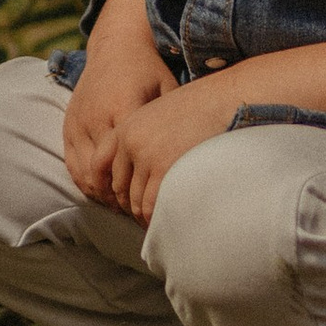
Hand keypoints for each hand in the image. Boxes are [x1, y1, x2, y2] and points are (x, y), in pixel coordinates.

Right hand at [62, 0, 169, 201]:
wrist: (116, 45)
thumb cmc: (149, 70)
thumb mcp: (168, 90)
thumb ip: (173, 123)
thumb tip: (197, 155)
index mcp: (122, 109)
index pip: (128, 163)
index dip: (140, 188)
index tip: (154, 203)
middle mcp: (95, 118)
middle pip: (104, 174)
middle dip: (121, 199)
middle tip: (139, 214)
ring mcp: (78, 122)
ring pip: (85, 174)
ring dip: (102, 194)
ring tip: (123, 206)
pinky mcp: (68, 125)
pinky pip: (72, 164)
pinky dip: (87, 182)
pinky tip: (104, 191)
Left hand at [106, 71, 243, 221]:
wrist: (223, 100)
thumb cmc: (199, 110)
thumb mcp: (160, 117)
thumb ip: (143, 140)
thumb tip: (141, 173)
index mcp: (125, 128)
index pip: (102, 168)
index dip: (114, 190)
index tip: (125, 203)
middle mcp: (129, 142)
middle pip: (120, 189)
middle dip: (131, 208)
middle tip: (146, 219)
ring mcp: (146, 155)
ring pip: (135, 201)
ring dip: (145, 217)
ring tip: (158, 224)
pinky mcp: (164, 168)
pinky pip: (151, 205)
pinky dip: (156, 218)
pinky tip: (167, 221)